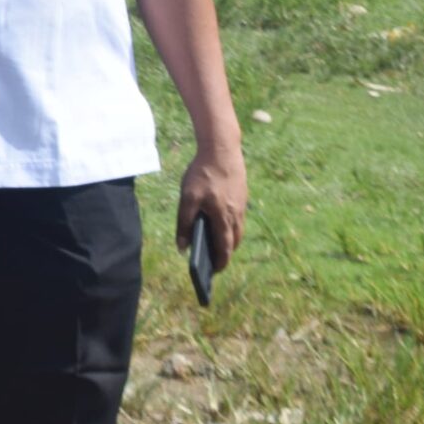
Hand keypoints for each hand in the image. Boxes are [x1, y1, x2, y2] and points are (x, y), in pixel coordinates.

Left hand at [176, 139, 247, 270]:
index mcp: (223, 217)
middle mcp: (235, 214)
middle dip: (225, 254)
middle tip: (214, 263)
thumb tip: (182, 247)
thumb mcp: (187, 198)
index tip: (213, 273)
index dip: (220, 262)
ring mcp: (241, 206)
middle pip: (233, 241)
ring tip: (216, 247)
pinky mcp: (242, 197)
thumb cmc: (202, 174)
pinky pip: (238, 218)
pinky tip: (219, 225)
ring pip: (237, 230)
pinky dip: (230, 227)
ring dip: (229, 241)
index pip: (224, 248)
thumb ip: (184, 223)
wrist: (222, 151)